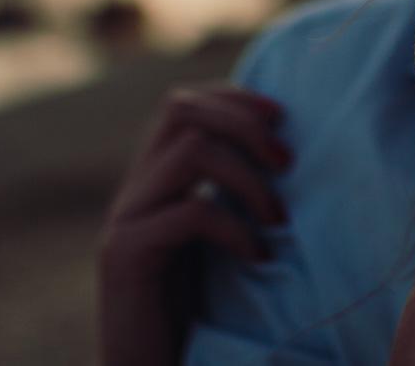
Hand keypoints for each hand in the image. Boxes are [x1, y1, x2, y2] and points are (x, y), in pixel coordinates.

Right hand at [97, 82, 291, 365]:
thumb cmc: (190, 316)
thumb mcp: (215, 244)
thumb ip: (229, 199)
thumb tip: (289, 155)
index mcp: (154, 183)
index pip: (184, 104)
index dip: (235, 98)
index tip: (283, 118)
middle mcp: (134, 191)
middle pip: (182, 108)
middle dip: (244, 123)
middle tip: (287, 163)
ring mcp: (125, 220)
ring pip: (191, 151)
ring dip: (250, 179)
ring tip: (279, 221)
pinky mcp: (126, 256)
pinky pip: (190, 214)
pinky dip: (236, 229)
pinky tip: (258, 257)